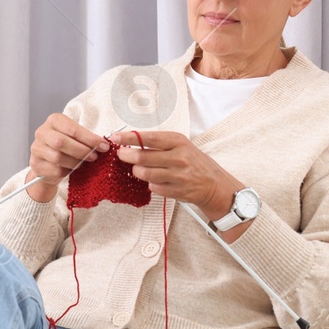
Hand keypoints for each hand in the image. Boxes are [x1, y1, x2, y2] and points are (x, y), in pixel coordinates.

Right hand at [26, 113, 106, 203]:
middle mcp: (42, 132)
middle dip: (81, 151)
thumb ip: (86, 139)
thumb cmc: (65, 147)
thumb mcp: (74, 137)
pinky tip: (71, 170)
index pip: (72, 129)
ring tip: (83, 163)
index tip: (103, 146)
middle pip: (61, 142)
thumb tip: (103, 145)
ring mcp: (37, 149)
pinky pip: (55, 170)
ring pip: (58, 158)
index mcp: (54, 121)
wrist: (48, 163)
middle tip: (94, 156)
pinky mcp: (36, 164)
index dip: (89, 139)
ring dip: (75, 162)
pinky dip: (67, 172)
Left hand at [114, 130, 241, 218]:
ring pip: (145, 173)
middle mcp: (179, 157)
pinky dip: (150, 183)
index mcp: (179, 142)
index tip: (116, 137)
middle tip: (121, 155)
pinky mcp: (176, 191)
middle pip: (143, 157)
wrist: (213, 184)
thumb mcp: (181, 146)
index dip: (129, 138)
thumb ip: (159, 144)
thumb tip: (131, 142)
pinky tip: (155, 180)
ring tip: (138, 169)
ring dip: (137, 171)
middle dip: (127, 156)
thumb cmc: (194, 162)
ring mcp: (178, 175)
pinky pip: (153, 187)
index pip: (149, 138)